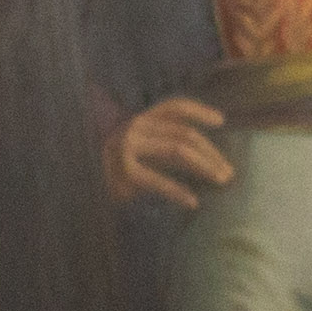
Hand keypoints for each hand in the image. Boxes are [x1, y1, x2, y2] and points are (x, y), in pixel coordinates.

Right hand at [101, 96, 231, 208]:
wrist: (82, 189)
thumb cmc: (117, 173)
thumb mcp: (142, 153)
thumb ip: (166, 146)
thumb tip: (209, 158)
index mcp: (139, 121)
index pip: (173, 108)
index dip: (198, 111)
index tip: (221, 121)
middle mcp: (133, 127)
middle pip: (184, 133)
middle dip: (211, 153)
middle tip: (229, 173)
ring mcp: (126, 147)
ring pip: (178, 149)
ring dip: (205, 166)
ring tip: (221, 181)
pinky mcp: (124, 172)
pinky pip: (160, 180)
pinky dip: (179, 192)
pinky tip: (193, 202)